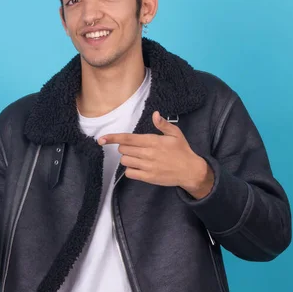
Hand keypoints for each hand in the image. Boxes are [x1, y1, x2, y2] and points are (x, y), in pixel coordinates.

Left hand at [98, 111, 214, 198]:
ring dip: (128, 158)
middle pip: (123, 150)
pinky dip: (131, 169)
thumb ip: (163, 124)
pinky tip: (139, 166)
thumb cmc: (182, 151)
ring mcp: (147, 166)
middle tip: (135, 148)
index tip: (102, 139)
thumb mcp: (175, 134)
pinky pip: (130, 173)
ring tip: (138, 157)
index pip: (127, 139)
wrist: (190, 171)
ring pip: (125, 161)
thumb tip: (155, 114)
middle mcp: (148, 153)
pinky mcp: (148, 177)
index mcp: (152, 141)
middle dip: (125, 148)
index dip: (113, 138)